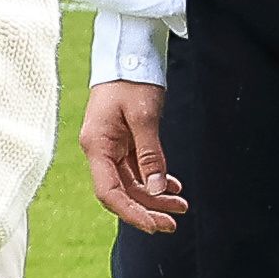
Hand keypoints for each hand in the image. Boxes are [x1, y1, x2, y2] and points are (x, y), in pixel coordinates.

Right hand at [82, 75, 184, 233]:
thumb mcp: (144, 116)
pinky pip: (135, 170)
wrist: (128, 52)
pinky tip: (173, 186)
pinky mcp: (121, 142)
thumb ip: (150, 155)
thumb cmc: (132, 79)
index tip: (155, 225)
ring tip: (181, 206)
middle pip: (120, 192)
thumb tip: (157, 189)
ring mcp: (110, 147)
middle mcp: (99, 150)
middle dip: (146, 209)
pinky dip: (154, 180)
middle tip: (174, 223)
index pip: (109, 192)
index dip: (131, 213)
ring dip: (154, 197)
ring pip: (130, 183)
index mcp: (97, 145)